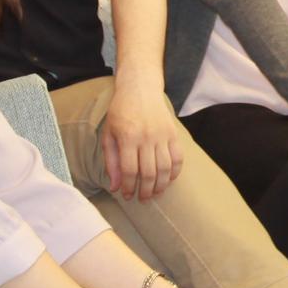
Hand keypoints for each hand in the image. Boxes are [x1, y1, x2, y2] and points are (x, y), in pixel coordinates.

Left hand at [101, 81, 183, 201]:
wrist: (140, 89)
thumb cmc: (121, 112)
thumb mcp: (109, 134)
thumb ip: (111, 161)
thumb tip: (115, 186)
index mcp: (128, 137)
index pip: (130, 170)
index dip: (129, 187)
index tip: (127, 195)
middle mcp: (147, 137)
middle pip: (149, 172)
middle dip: (146, 190)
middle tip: (142, 199)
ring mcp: (162, 135)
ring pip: (165, 168)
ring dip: (161, 185)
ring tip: (155, 193)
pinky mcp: (173, 133)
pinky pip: (178, 157)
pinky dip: (175, 171)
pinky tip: (168, 179)